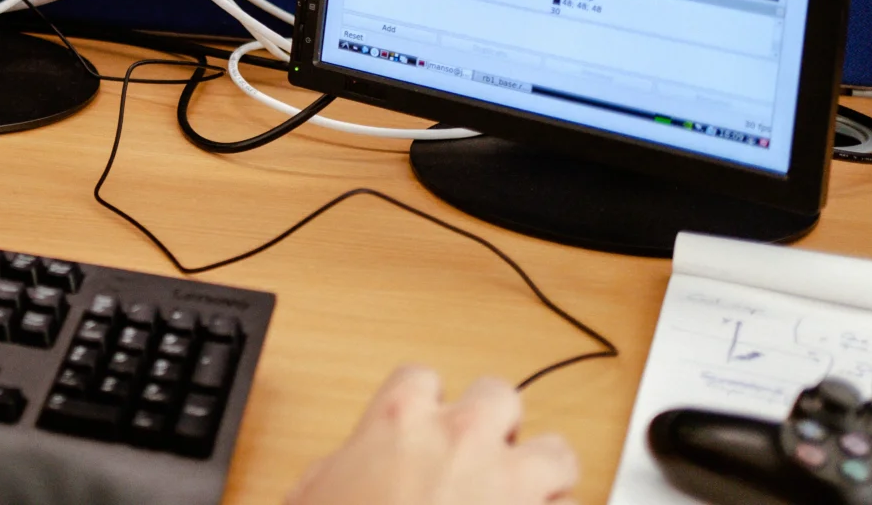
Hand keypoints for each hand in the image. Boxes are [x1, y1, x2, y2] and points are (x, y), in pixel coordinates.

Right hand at [287, 365, 578, 504]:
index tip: (420, 429)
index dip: (423, 405)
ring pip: (557, 452)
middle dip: (495, 427)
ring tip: (524, 501)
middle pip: (500, 395)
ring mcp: (512, 482)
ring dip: (544, 476)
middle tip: (479, 460)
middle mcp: (464, 437)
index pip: (419, 377)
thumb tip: (344, 474)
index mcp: (400, 419)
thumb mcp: (314, 494)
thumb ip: (341, 469)